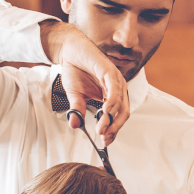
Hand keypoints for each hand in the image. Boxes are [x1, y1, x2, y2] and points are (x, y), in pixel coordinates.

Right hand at [40, 20, 129, 144]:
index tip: (104, 141)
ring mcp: (116, 81)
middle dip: (114, 128)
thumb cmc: (75, 71)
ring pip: (121, 104)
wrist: (70, 52)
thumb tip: (74, 125)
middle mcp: (117, 89)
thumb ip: (78, 109)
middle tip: (104, 138)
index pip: (117, 117)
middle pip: (123, 113)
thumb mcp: (75, 96)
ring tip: (101, 129)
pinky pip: (115, 91)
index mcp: (112, 96)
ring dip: (111, 119)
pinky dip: (111, 103)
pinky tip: (105, 112)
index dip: (112, 130)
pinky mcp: (111, 73)